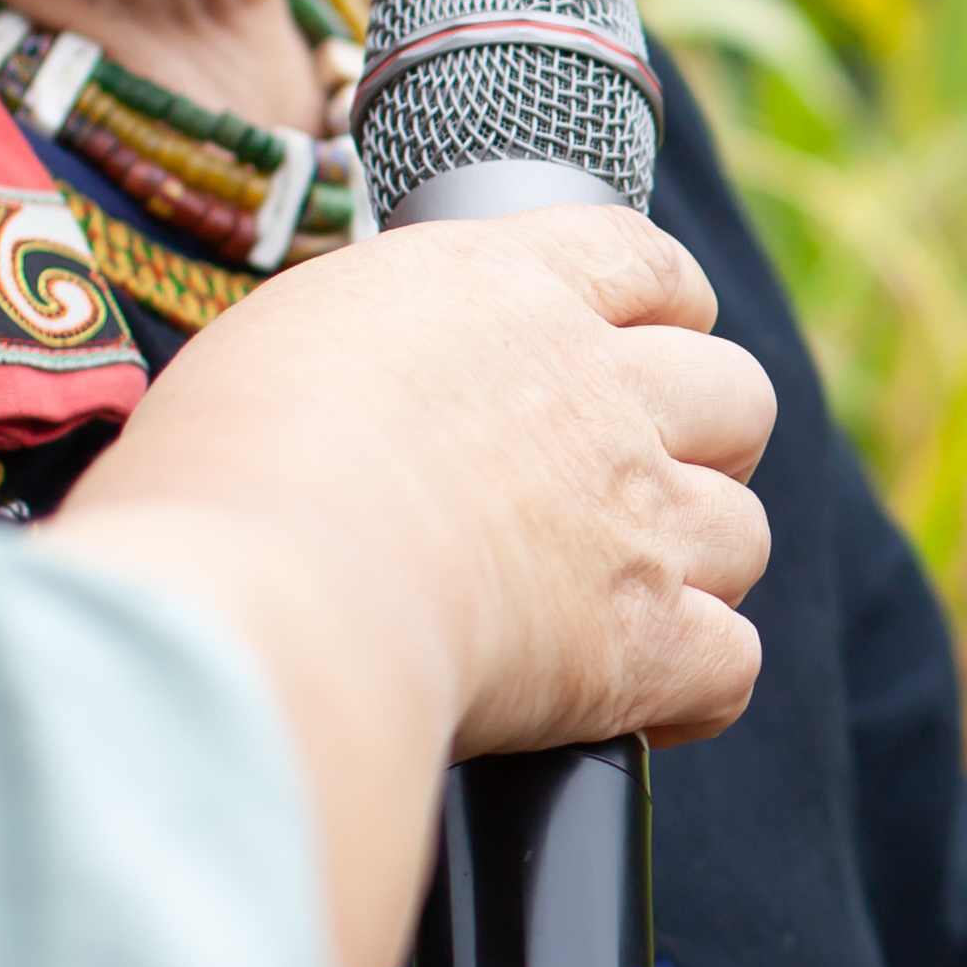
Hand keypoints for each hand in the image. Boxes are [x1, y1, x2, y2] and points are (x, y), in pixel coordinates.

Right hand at [79, 203, 776, 750]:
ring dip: (698, 570)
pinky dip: (694, 690)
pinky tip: (638, 706)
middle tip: (639, 490)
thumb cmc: (223, 473)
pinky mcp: (643, 641)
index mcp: (503, 288)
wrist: (262, 595)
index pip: (641, 260)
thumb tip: (368, 380)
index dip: (664, 308)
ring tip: (621, 604)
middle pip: (734, 391)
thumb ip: (372, 346)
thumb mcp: (285, 340)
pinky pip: (729, 663)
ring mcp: (635, 515)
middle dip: (708, 440)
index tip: (643, 344)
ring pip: (743, 531)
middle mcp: (594, 387)